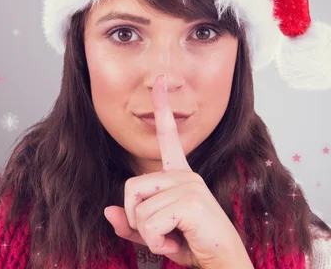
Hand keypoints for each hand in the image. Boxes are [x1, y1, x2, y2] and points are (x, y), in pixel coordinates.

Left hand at [104, 74, 249, 268]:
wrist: (223, 264)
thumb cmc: (193, 246)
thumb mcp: (156, 235)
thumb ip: (133, 224)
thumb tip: (108, 212)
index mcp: (180, 176)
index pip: (168, 135)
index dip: (162, 107)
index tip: (161, 80)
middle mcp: (185, 174)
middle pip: (131, 187)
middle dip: (136, 219)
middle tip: (162, 233)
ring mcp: (189, 185)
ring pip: (138, 210)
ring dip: (149, 235)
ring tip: (173, 239)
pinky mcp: (190, 201)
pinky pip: (149, 223)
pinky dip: (156, 243)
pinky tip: (178, 243)